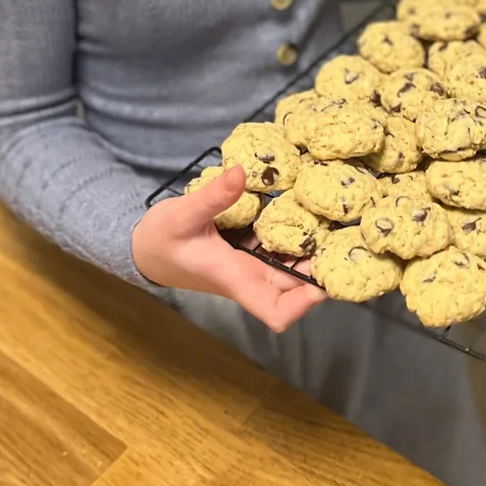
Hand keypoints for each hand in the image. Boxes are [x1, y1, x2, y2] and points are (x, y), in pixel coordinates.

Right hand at [131, 165, 326, 332]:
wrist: (142, 248)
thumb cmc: (159, 240)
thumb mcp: (182, 214)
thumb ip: (212, 196)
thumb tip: (241, 172)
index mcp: (237, 278)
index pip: (276, 312)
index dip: (303, 303)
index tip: (322, 276)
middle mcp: (249, 276)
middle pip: (294, 288)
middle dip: (320, 266)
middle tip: (343, 233)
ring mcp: (249, 263)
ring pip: (289, 266)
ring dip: (310, 248)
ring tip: (332, 216)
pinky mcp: (246, 249)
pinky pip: (277, 247)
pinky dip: (292, 233)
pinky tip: (304, 206)